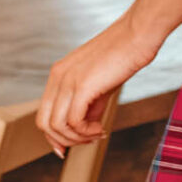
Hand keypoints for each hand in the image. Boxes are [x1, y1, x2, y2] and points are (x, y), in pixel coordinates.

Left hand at [37, 14, 154, 157]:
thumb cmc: (123, 56)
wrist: (137, 35)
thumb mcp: (100, 85)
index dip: (55, 136)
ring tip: (97, 133)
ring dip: (77, 138)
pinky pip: (73, 121)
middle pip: (44, 123)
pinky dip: (86, 132)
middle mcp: (57, 77)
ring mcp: (67, 80)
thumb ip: (88, 107)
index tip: (71, 145)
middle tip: (89, 139)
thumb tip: (84, 130)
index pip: (44, 114)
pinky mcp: (81, 86)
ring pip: (56, 126)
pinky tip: (101, 128)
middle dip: (65, 140)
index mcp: (58, 75)